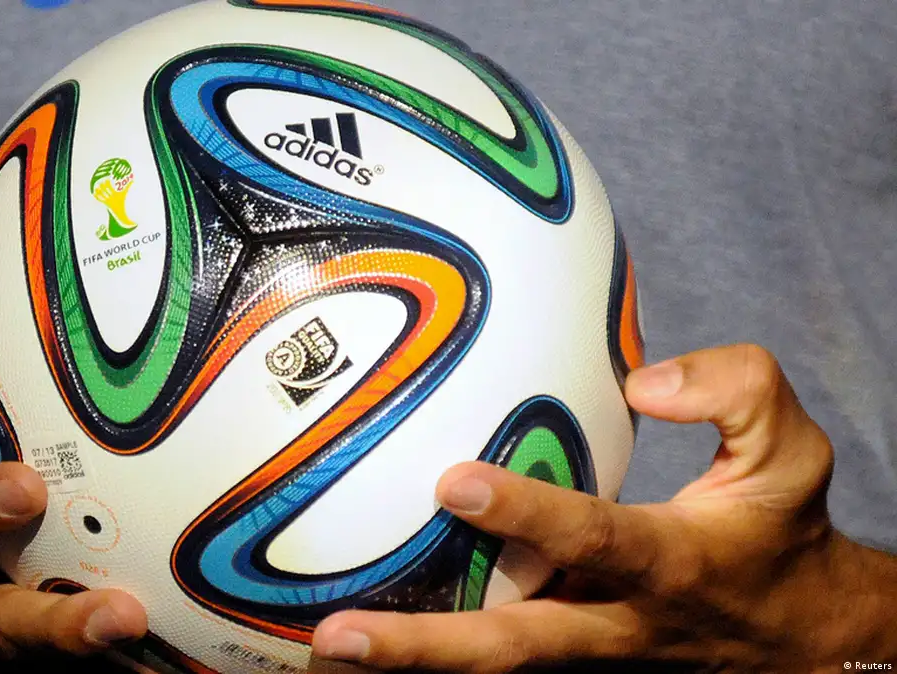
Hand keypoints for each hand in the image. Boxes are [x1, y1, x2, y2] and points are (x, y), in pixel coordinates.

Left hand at [311, 344, 896, 671]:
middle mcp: (617, 625)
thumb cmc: (778, 532)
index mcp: (670, 566)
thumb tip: (645, 384)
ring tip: (326, 648)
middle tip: (340, 635)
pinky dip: (432, 654)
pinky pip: (496, 656)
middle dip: (426, 647)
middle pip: (515, 645)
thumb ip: (738, 392)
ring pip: (495, 666)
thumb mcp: (793, 453)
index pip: (596, 540)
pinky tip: (362, 637)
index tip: (454, 482)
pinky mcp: (570, 657)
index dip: (528, 515)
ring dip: (412, 663)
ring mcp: (587, 652)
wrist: (799, 636)